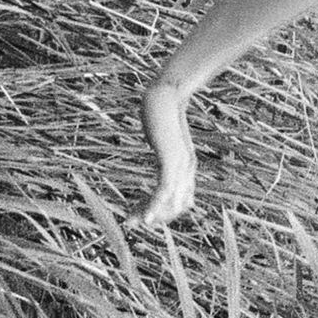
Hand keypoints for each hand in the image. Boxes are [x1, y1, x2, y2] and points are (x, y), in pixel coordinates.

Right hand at [131, 81, 197, 228]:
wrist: (168, 94)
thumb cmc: (164, 111)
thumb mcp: (165, 134)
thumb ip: (165, 146)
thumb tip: (157, 150)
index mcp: (185, 164)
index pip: (180, 198)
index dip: (162, 211)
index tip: (139, 215)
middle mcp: (186, 168)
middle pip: (177, 204)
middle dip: (156, 217)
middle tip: (131, 223)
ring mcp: (181, 164)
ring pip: (171, 200)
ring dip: (150, 214)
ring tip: (131, 223)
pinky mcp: (172, 159)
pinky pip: (165, 189)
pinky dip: (155, 205)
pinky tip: (144, 218)